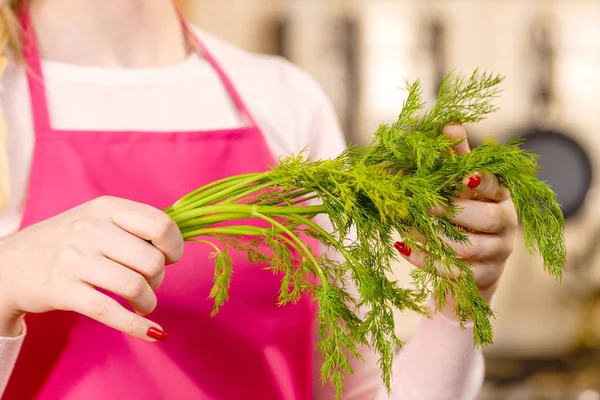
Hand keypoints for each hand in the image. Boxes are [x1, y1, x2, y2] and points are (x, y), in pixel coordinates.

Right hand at [0, 196, 183, 339]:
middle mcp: (90, 229)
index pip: (160, 225)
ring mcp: (74, 260)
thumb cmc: (68, 243)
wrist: (9, 265)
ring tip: (142, 303)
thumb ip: (135, 227)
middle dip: (159, 280)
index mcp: (106, 208)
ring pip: (135, 287)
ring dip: (148, 302)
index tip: (169, 258)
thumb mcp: (98, 220)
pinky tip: (152, 332)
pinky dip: (137, 326)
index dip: (174, 247)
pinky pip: (111, 312)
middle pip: (152, 262)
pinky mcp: (63, 290)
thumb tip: (177, 246)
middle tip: (148, 283)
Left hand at [395, 125, 517, 316]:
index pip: (498, 186)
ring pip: (467, 247)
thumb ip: (455, 158)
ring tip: (404, 225)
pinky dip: (425, 259)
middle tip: (418, 203)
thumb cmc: (462, 215)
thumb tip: (449, 124)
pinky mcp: (482, 279)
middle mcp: (505, 225)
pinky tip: (402, 247)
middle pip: (485, 218)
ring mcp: (497, 254)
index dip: (482, 181)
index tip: (463, 176)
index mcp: (501, 197)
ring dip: (432, 236)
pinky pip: (454, 272)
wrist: (469, 266)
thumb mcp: (459, 187)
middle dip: (449, 210)